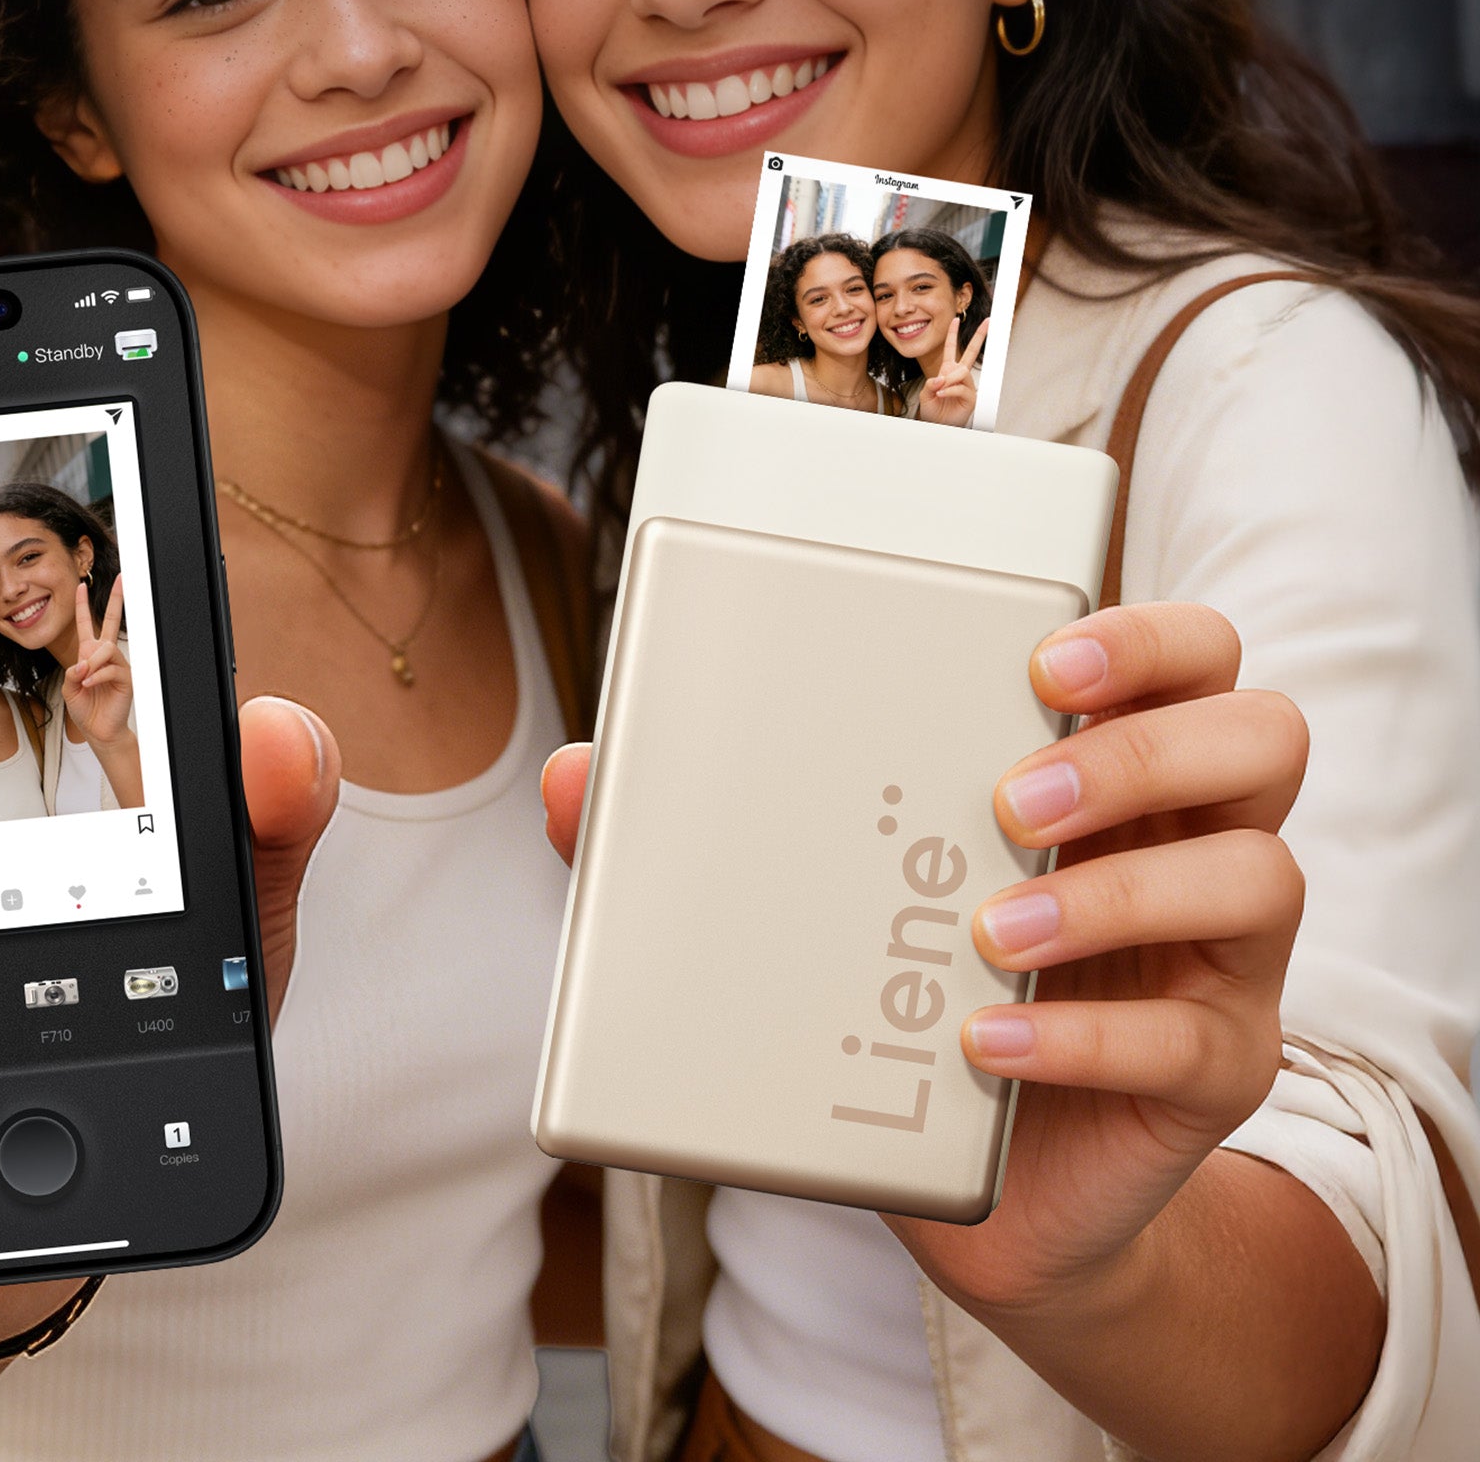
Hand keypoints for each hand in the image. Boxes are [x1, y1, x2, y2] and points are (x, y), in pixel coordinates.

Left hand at [63, 575, 133, 744]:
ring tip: (85, 679)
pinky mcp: (126, 677)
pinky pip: (110, 669)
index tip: (81, 586)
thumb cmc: (85, 709)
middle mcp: (105, 656)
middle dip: (116, 599)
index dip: (82, 605)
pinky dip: (97, 676)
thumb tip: (84, 664)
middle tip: (122, 579)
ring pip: (105, 649)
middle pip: (111, 621)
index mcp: (89, 654)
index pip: (85, 624)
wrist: (98, 730)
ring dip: (91, 663)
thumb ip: (72, 673)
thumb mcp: (69, 688)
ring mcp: (117, 665)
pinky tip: (90, 685)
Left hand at [537, 601, 1305, 1322]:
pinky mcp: (1218, 1071)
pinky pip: (1191, 1039)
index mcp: (1108, 769)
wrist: (997, 1197)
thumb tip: (573, 781)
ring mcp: (1221, 960)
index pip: (1192, 655)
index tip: (1045, 654)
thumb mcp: (830, 904)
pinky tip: (979, 1045)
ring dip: (1116, 894)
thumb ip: (715, 835)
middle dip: (1146, 748)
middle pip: (1261, 738)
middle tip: (1014, 791)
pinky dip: (1081, 1036)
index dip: (1146, 636)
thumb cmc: (914, 1001)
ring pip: (1258, 877)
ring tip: (989, 926)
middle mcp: (1188, 842)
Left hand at [917, 314, 986, 424]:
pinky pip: (961, 388)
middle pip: (972, 352)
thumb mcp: (926, 394)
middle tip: (988, 322)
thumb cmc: (933, 410)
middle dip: (980, 336)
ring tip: (940, 390)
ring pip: (962, 373)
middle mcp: (959, 376)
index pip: (951, 349)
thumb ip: (931, 384)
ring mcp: (967, 386)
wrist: (937, 425)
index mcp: (947, 371)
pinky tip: (942, 394)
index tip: (955, 320)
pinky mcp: (971, 397)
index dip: (952, 335)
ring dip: (949, 380)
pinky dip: (950, 391)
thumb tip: (941, 378)